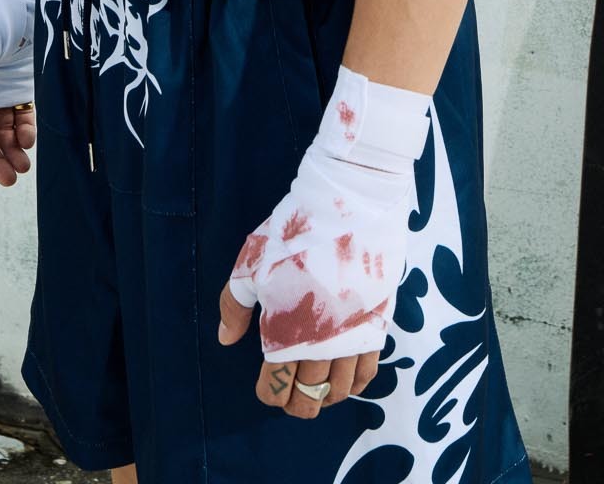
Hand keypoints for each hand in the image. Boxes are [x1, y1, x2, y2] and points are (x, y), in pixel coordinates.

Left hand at [216, 62, 428, 416]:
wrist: (350, 200)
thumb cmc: (294, 229)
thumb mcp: (251, 261)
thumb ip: (234, 305)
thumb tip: (226, 341)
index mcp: (287, 329)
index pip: (277, 386)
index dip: (269, 393)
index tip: (266, 387)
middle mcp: (321, 339)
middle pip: (310, 395)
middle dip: (298, 403)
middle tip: (291, 397)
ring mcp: (353, 332)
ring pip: (342, 388)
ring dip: (327, 397)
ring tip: (317, 392)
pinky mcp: (377, 320)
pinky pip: (370, 369)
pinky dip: (357, 384)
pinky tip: (347, 380)